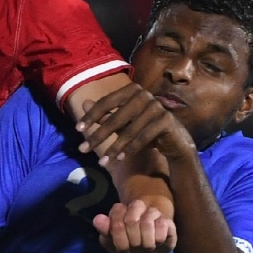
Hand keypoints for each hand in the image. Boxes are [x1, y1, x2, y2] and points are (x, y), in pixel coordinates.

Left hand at [74, 79, 190, 168]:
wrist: (175, 141)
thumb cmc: (145, 129)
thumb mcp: (123, 122)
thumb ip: (105, 114)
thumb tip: (83, 104)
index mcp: (132, 90)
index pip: (107, 102)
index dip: (91, 116)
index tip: (78, 130)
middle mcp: (144, 94)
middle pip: (115, 117)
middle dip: (98, 136)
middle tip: (83, 150)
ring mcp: (156, 106)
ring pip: (129, 130)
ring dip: (114, 148)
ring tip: (102, 162)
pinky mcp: (166, 120)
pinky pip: (143, 137)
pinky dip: (130, 149)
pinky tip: (120, 159)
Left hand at [93, 198, 175, 252]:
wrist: (151, 246)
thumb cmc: (129, 244)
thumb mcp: (113, 243)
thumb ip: (105, 232)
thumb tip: (98, 220)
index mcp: (120, 211)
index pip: (116, 213)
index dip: (118, 236)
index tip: (122, 249)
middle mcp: (136, 207)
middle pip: (131, 220)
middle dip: (132, 241)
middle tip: (135, 248)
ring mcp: (152, 212)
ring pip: (147, 222)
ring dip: (145, 242)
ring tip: (146, 247)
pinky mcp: (167, 220)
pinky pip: (162, 226)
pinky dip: (158, 239)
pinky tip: (157, 243)